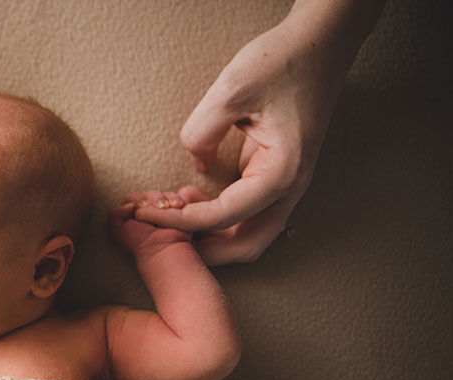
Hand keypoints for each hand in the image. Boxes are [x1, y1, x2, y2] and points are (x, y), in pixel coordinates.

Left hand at [110, 188, 202, 260]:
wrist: (160, 249)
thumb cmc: (138, 242)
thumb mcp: (119, 230)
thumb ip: (115, 214)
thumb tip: (129, 204)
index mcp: (131, 212)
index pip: (133, 198)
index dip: (138, 199)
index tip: (143, 205)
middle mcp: (146, 209)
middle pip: (150, 194)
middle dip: (155, 198)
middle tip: (160, 206)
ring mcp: (162, 210)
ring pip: (164, 196)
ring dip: (168, 198)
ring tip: (170, 207)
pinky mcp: (175, 211)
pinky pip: (176, 199)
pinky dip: (177, 200)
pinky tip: (178, 206)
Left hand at [132, 1, 380, 263]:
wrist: (319, 45)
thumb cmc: (282, 63)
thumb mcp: (231, 91)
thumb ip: (202, 132)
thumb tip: (194, 162)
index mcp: (282, 173)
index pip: (224, 217)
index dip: (180, 220)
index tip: (146, 214)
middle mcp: (290, 187)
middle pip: (247, 246)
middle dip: (203, 249)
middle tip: (160, 235)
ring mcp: (287, 185)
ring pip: (250, 234)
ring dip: (211, 234)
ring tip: (171, 212)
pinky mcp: (277, 176)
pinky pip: (248, 213)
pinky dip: (219, 218)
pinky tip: (189, 198)